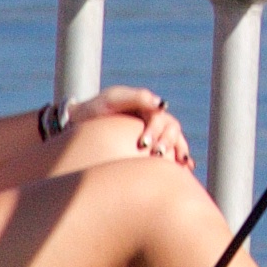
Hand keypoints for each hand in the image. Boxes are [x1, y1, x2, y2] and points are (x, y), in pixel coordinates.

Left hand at [39, 85, 193, 174]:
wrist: (80, 124)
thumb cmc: (96, 109)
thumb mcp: (112, 99)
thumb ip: (136, 98)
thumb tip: (162, 105)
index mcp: (147, 108)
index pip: (161, 118)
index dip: (156, 130)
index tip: (143, 144)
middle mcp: (154, 121)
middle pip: (172, 130)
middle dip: (168, 142)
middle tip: (157, 154)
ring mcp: (155, 135)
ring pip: (176, 141)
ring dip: (180, 150)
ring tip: (180, 165)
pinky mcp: (152, 149)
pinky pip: (172, 154)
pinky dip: (180, 161)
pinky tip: (186, 169)